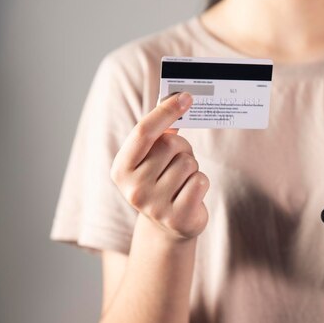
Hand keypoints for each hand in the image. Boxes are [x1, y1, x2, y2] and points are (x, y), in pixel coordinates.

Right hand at [111, 92, 209, 240]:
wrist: (168, 226)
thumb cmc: (162, 180)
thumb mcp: (152, 157)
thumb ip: (160, 132)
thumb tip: (178, 99)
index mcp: (121, 168)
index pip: (143, 132)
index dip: (166, 111)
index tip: (186, 96)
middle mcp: (133, 188)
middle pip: (171, 145)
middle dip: (182, 148)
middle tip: (178, 163)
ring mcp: (154, 206)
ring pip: (188, 163)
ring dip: (192, 168)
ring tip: (182, 181)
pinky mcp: (177, 218)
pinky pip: (200, 181)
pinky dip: (201, 183)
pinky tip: (191, 194)